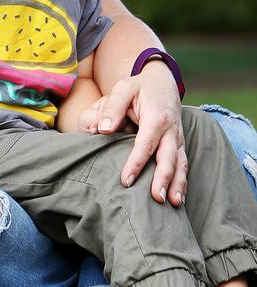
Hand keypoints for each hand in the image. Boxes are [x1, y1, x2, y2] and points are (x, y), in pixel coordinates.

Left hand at [80, 62, 185, 205]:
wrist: (162, 82)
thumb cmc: (138, 87)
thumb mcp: (123, 89)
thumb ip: (112, 107)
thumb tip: (102, 130)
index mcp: (156, 116)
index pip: (146, 144)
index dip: (136, 163)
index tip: (126, 181)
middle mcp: (171, 129)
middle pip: (168, 157)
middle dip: (163, 178)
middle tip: (156, 198)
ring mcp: (178, 138)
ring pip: (180, 163)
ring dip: (178, 184)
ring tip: (173, 204)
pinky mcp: (180, 144)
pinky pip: (183, 164)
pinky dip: (182, 181)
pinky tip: (178, 198)